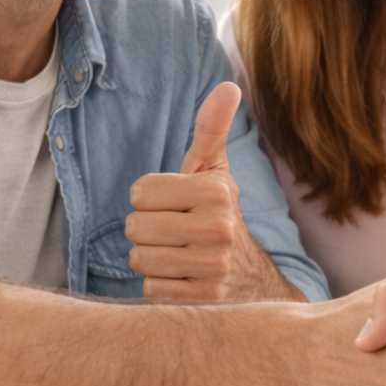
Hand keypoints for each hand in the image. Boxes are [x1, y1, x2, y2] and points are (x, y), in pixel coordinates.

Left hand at [127, 82, 302, 302]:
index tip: (175, 205)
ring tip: (177, 254)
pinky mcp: (201, 300)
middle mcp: (217, 229)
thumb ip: (211, 130)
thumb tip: (227, 85)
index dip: (150, 198)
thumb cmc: (219, 215)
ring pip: (138, 258)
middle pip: (134, 226)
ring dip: (150, 257)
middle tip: (174, 232)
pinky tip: (182, 277)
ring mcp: (211, 268)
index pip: (140, 191)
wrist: (251, 279)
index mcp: (216, 192)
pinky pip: (149, 288)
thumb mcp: (215, 172)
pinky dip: (159, 284)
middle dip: (147, 229)